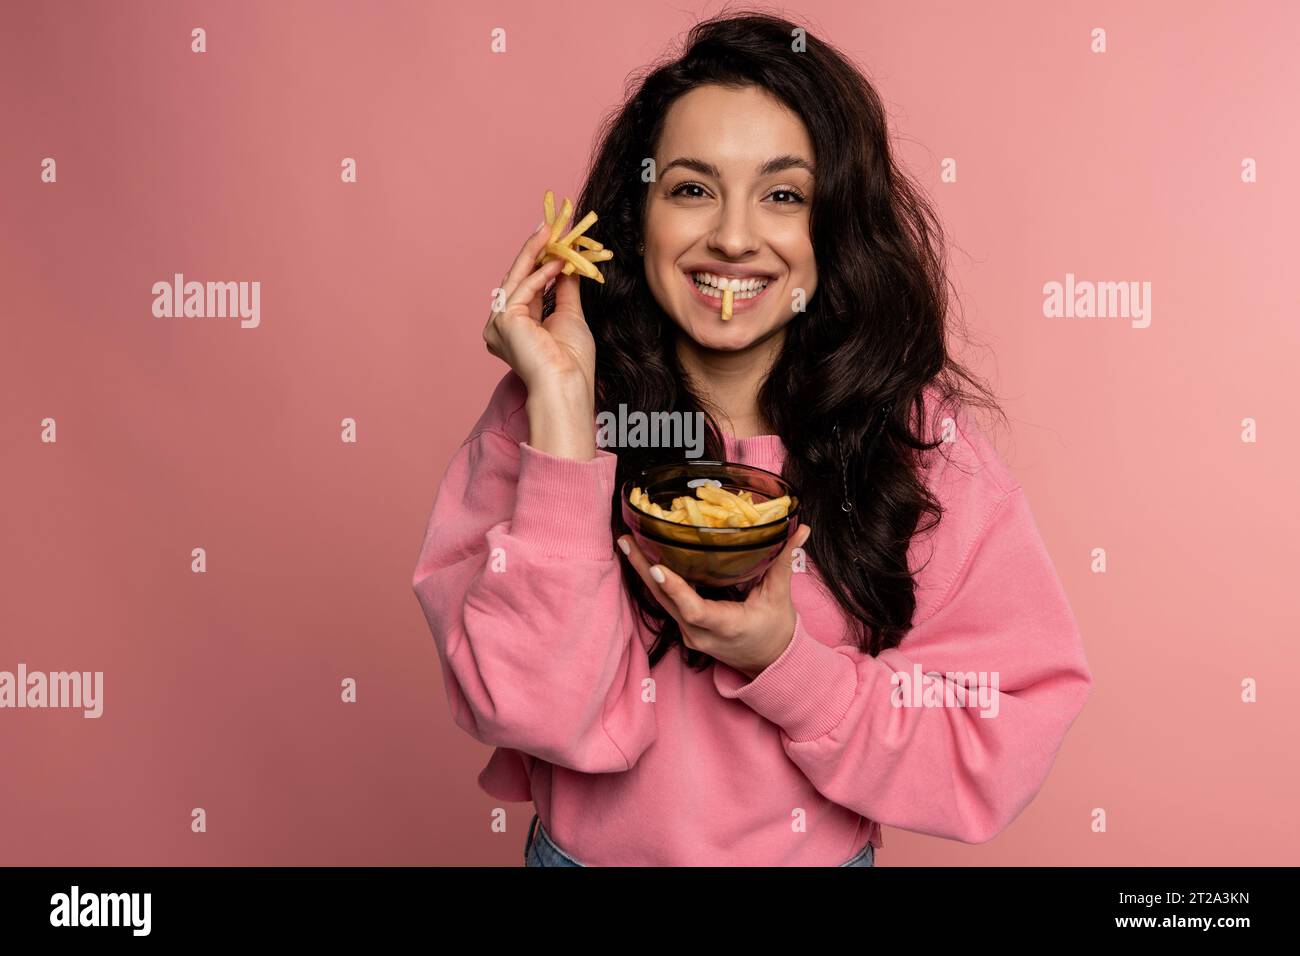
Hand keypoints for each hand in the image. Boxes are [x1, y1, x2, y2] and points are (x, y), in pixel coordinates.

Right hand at [482, 221, 595, 402]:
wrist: (566, 384)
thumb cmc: (570, 361)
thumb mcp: (569, 314)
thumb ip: (563, 288)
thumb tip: (566, 262)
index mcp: (516, 328)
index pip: (525, 287)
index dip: (539, 262)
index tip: (552, 240)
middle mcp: (501, 326)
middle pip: (517, 279)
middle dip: (534, 252)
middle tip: (547, 226)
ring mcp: (498, 324)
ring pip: (516, 278)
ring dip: (535, 254)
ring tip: (550, 232)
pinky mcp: (503, 321)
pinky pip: (523, 289)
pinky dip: (540, 273)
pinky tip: (556, 261)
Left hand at [618, 524, 812, 679]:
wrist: (770, 663)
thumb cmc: (776, 630)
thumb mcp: (779, 596)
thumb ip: (783, 560)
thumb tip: (799, 527)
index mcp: (726, 626)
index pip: (695, 610)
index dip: (675, 589)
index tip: (658, 568)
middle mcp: (701, 633)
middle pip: (667, 602)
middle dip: (645, 570)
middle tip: (627, 541)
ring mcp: (690, 634)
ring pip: (662, 602)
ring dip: (644, 573)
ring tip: (628, 543)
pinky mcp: (685, 629)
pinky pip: (667, 604)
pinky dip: (655, 581)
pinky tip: (643, 558)